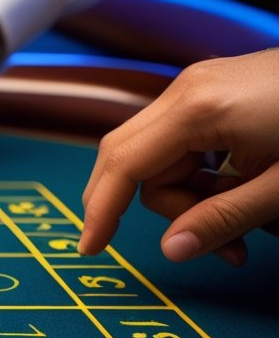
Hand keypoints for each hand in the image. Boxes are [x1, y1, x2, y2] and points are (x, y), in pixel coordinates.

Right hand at [80, 50, 278, 265]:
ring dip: (191, 198)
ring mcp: (200, 86)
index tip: (91, 250)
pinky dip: (205, 175)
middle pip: (132, 158)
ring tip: (246, 229)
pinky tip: (245, 190)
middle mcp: (186, 90)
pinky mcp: (216, 90)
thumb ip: (223, 220)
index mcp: (196, 109)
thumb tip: (173, 252)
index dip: (100, 210)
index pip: (122, 164)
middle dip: (160, 208)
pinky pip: (186, 142)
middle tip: (204, 247)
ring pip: (161, 155)